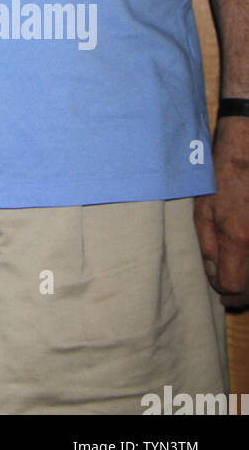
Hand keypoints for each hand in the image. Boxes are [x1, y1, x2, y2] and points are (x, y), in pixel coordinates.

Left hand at [194, 118, 248, 308]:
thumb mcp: (204, 210)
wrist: (248, 153)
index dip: (223, 289)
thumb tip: (213, 275)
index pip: (233, 285)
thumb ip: (208, 247)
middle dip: (240, 295)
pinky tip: (247, 266)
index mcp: (237, 239)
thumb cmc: (223, 178)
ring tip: (240, 286)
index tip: (217, 287)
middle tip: (228, 296)